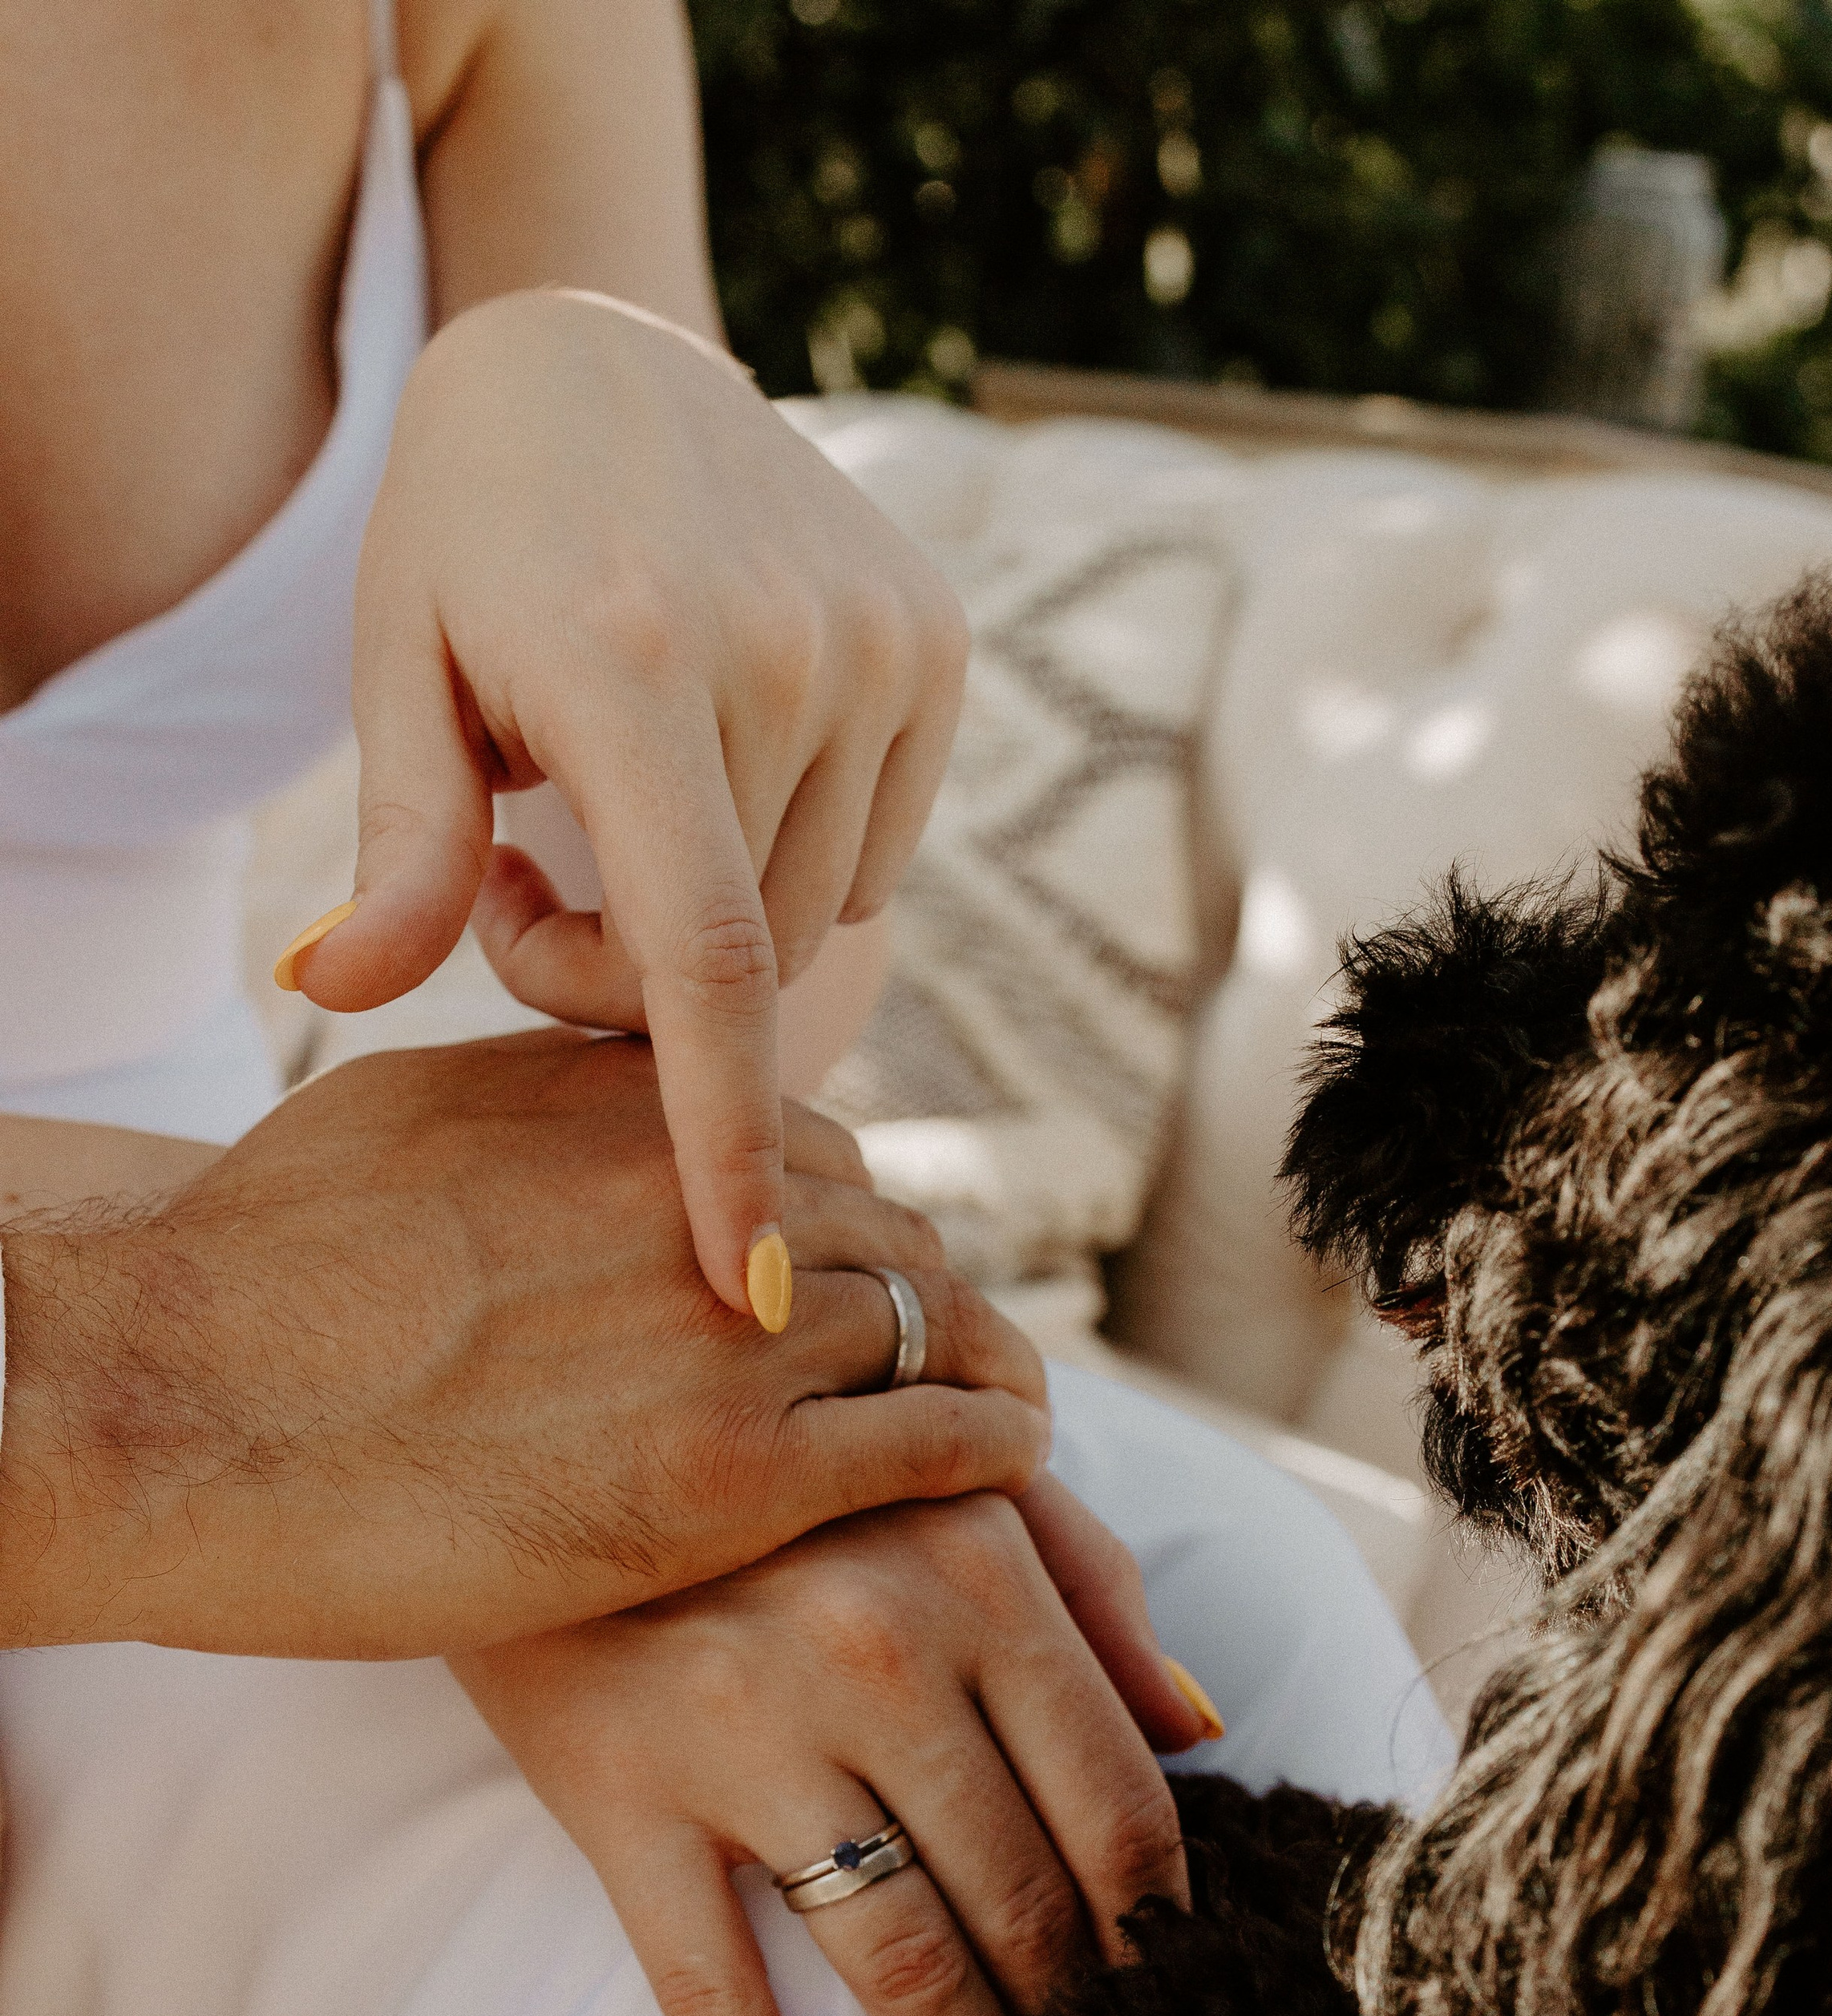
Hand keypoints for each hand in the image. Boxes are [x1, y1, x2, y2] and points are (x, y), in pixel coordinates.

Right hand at [0, 1040, 1044, 1657]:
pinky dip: (997, 1443)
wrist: (168, 1405)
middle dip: (928, 1290)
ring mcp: (728, 1327)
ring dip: (984, 1365)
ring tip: (1012, 1409)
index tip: (867, 1272)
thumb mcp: (401, 1121)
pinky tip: (1017, 1463)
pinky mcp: (734, 1474)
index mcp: (622, 1097)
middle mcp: (698, 1184)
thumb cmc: (245, 1276)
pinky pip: (939, 1439)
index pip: (808, 1139)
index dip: (852, 1215)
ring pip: (937, 1325)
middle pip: (892, 1227)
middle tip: (956, 1351)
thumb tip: (578, 1117)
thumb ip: (531, 1120)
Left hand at [283, 289, 969, 1317]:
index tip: (745, 1279)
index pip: (704, 965)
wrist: (599, 353)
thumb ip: (399, 848)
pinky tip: (718, 754)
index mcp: (635, 665)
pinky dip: (793, 852)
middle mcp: (787, 653)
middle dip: (628, 978)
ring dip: (717, 918)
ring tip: (617, 798)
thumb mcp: (396, 665)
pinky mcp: (938, 641)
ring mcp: (882, 641)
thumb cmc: (467, 531)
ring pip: (815, 915)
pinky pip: (875, 849)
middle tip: (523, 876)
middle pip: (737, 959)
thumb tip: (326, 994)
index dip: (724, 1141)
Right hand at [452, 1488, 1214, 2015]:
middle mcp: (876, 1651)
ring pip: (900, 1965)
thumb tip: (1205, 1728)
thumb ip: (1088, 1586)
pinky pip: (714, 2002)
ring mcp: (742, 1731)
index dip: (1164, 1940)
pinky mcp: (619, 1798)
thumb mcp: (948, 1480)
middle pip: (1027, 1906)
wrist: (540, 1429)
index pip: (1120, 1810)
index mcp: (979, 1574)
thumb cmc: (782, 1477)